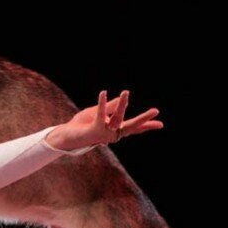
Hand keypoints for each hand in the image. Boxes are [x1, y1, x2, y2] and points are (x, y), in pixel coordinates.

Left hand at [48, 90, 162, 150]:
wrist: (66, 135)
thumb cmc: (82, 125)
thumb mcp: (97, 113)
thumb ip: (110, 107)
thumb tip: (122, 98)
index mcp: (115, 130)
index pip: (133, 128)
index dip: (146, 126)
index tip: (161, 124)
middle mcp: (112, 134)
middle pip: (131, 126)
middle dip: (143, 119)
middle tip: (156, 110)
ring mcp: (104, 134)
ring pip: (117, 118)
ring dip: (122, 104)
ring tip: (126, 92)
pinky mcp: (94, 130)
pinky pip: (100, 114)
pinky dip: (102, 103)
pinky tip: (103, 93)